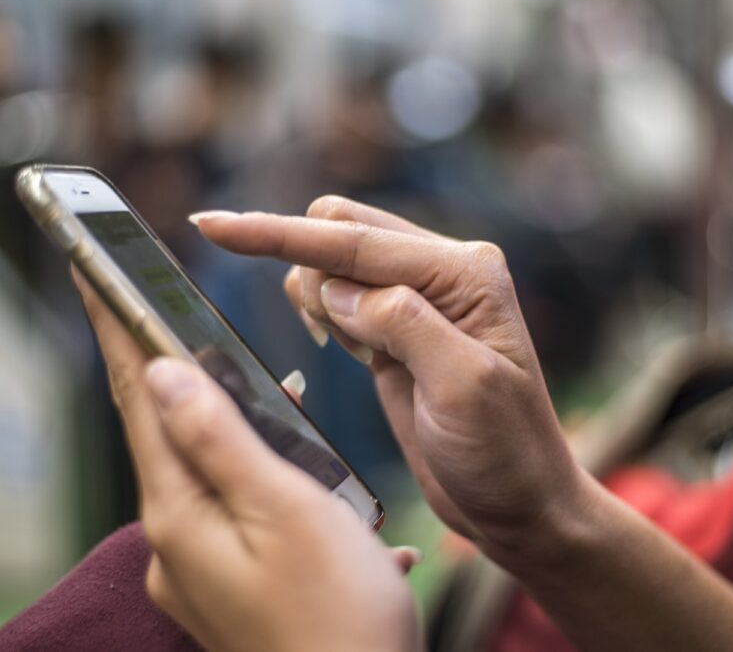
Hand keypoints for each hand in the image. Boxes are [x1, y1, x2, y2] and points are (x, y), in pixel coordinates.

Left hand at [74, 273, 419, 651]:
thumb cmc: (338, 614)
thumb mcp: (286, 510)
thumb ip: (220, 436)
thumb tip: (162, 370)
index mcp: (182, 513)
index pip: (139, 398)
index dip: (118, 330)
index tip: (92, 272)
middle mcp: (178, 542)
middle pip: (168, 432)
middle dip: (175, 370)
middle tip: (169, 312)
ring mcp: (203, 571)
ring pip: (211, 471)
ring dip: (237, 425)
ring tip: (274, 394)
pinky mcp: (235, 588)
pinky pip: (241, 512)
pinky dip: (271, 483)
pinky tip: (319, 488)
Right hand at [192, 197, 586, 562]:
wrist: (522, 506)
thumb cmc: (506, 454)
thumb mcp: (463, 388)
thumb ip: (402, 325)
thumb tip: (335, 288)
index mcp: (464, 273)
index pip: (356, 241)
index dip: (278, 234)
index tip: (210, 225)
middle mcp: (442, 274)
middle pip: (340, 231)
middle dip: (301, 261)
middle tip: (328, 339)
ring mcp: (418, 301)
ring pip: (333, 263)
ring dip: (313, 294)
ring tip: (349, 354)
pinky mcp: (394, 334)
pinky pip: (337, 298)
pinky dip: (320, 312)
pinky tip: (343, 349)